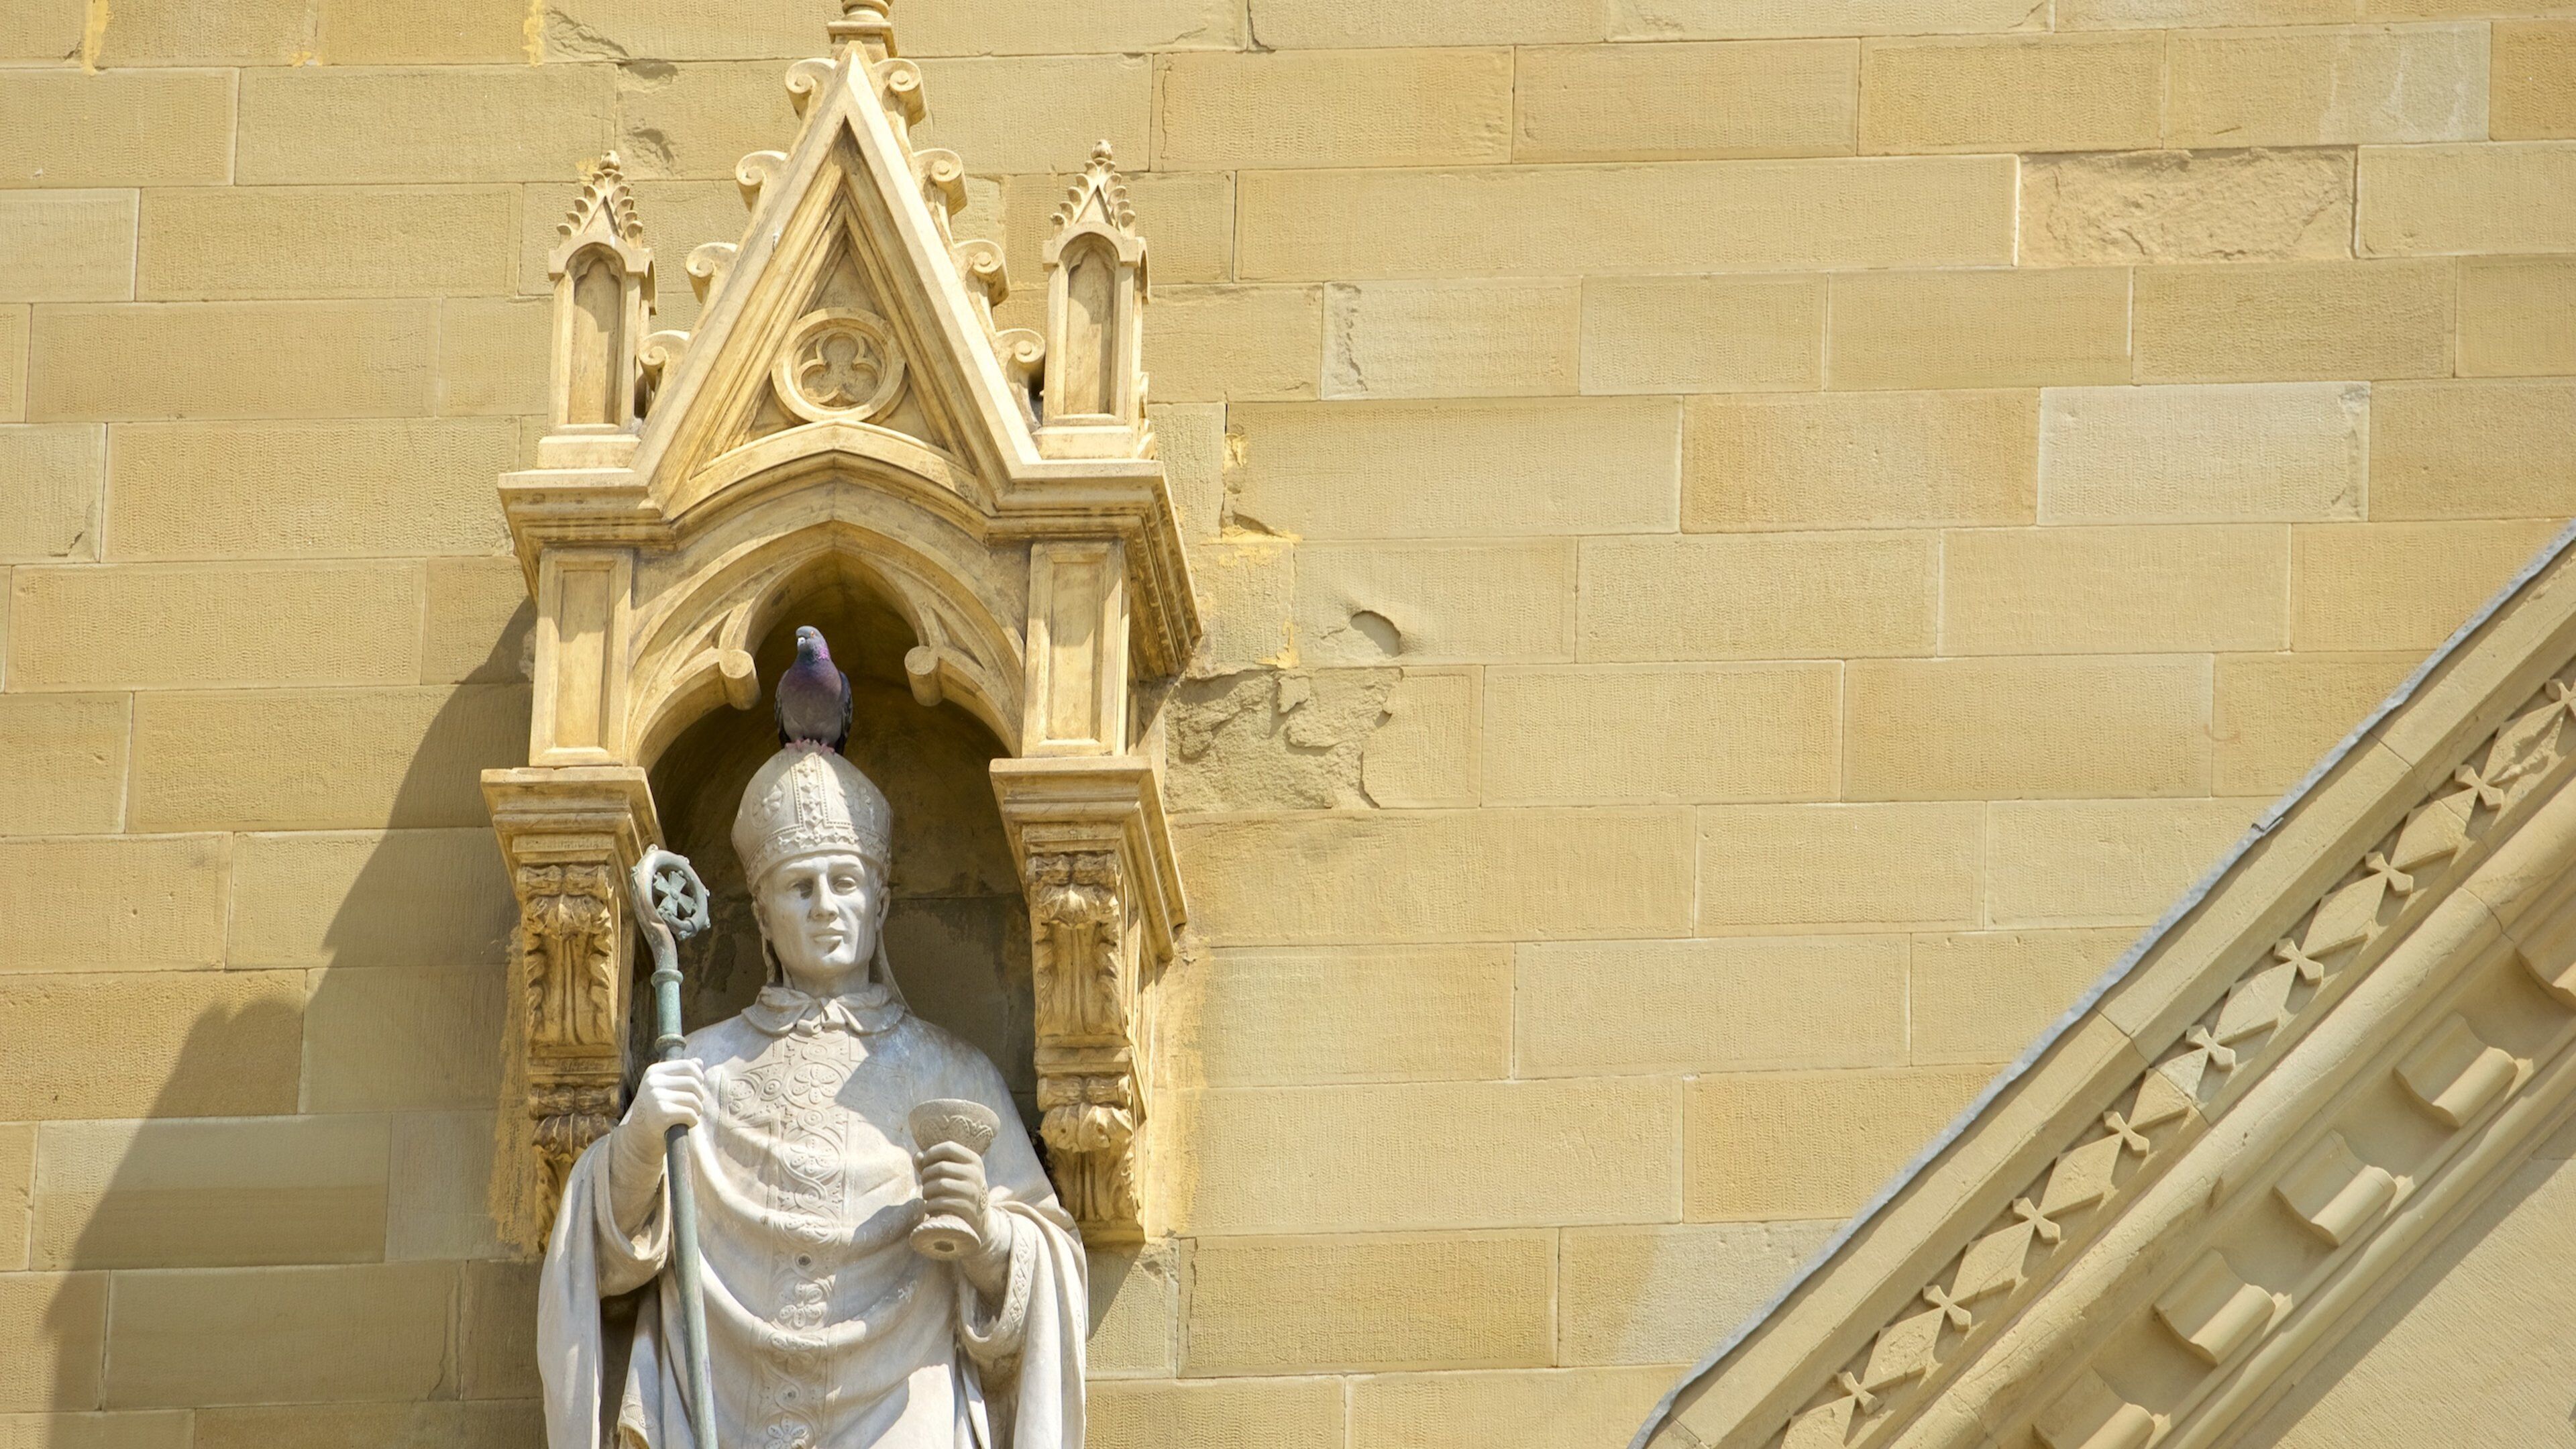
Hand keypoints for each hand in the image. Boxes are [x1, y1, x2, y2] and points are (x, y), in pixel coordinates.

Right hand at [620, 1059, 711, 1142]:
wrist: (639, 1135)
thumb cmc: (656, 1108)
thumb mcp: (663, 1087)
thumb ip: (680, 1074)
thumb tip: (699, 1061)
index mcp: (653, 1072)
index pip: (687, 1065)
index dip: (699, 1077)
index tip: (696, 1089)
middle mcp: (653, 1082)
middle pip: (693, 1083)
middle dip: (699, 1096)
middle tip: (694, 1106)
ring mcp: (656, 1097)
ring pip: (693, 1099)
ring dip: (697, 1110)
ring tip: (690, 1115)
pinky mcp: (662, 1113)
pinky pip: (690, 1114)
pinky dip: (693, 1121)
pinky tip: (686, 1123)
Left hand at [918, 1141, 1011, 1289]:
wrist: (980, 1220)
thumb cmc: (960, 1191)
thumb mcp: (953, 1174)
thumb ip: (932, 1163)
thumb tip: (918, 1156)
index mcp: (973, 1160)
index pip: (948, 1147)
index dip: (931, 1153)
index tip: (925, 1165)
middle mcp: (975, 1174)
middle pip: (940, 1167)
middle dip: (926, 1176)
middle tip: (924, 1184)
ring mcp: (973, 1191)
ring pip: (939, 1184)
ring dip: (926, 1191)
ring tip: (926, 1195)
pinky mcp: (967, 1208)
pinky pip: (940, 1202)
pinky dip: (929, 1205)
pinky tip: (929, 1207)